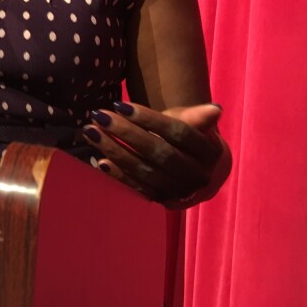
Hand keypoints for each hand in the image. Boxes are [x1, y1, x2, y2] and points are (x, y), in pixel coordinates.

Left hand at [81, 101, 230, 208]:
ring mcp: (180, 191)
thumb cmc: (187, 138)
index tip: (120, 104)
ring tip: (91, 132)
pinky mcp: (163, 201)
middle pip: (160, 152)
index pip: (179, 133)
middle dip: (127, 133)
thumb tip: (214, 110)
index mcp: (210, 152)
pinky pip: (138, 188)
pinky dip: (118, 175)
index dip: (149, 119)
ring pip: (145, 171)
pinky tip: (100, 160)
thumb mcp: (191, 124)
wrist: (194, 170)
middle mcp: (199, 175)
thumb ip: (196, 117)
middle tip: (99, 116)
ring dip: (115, 151)